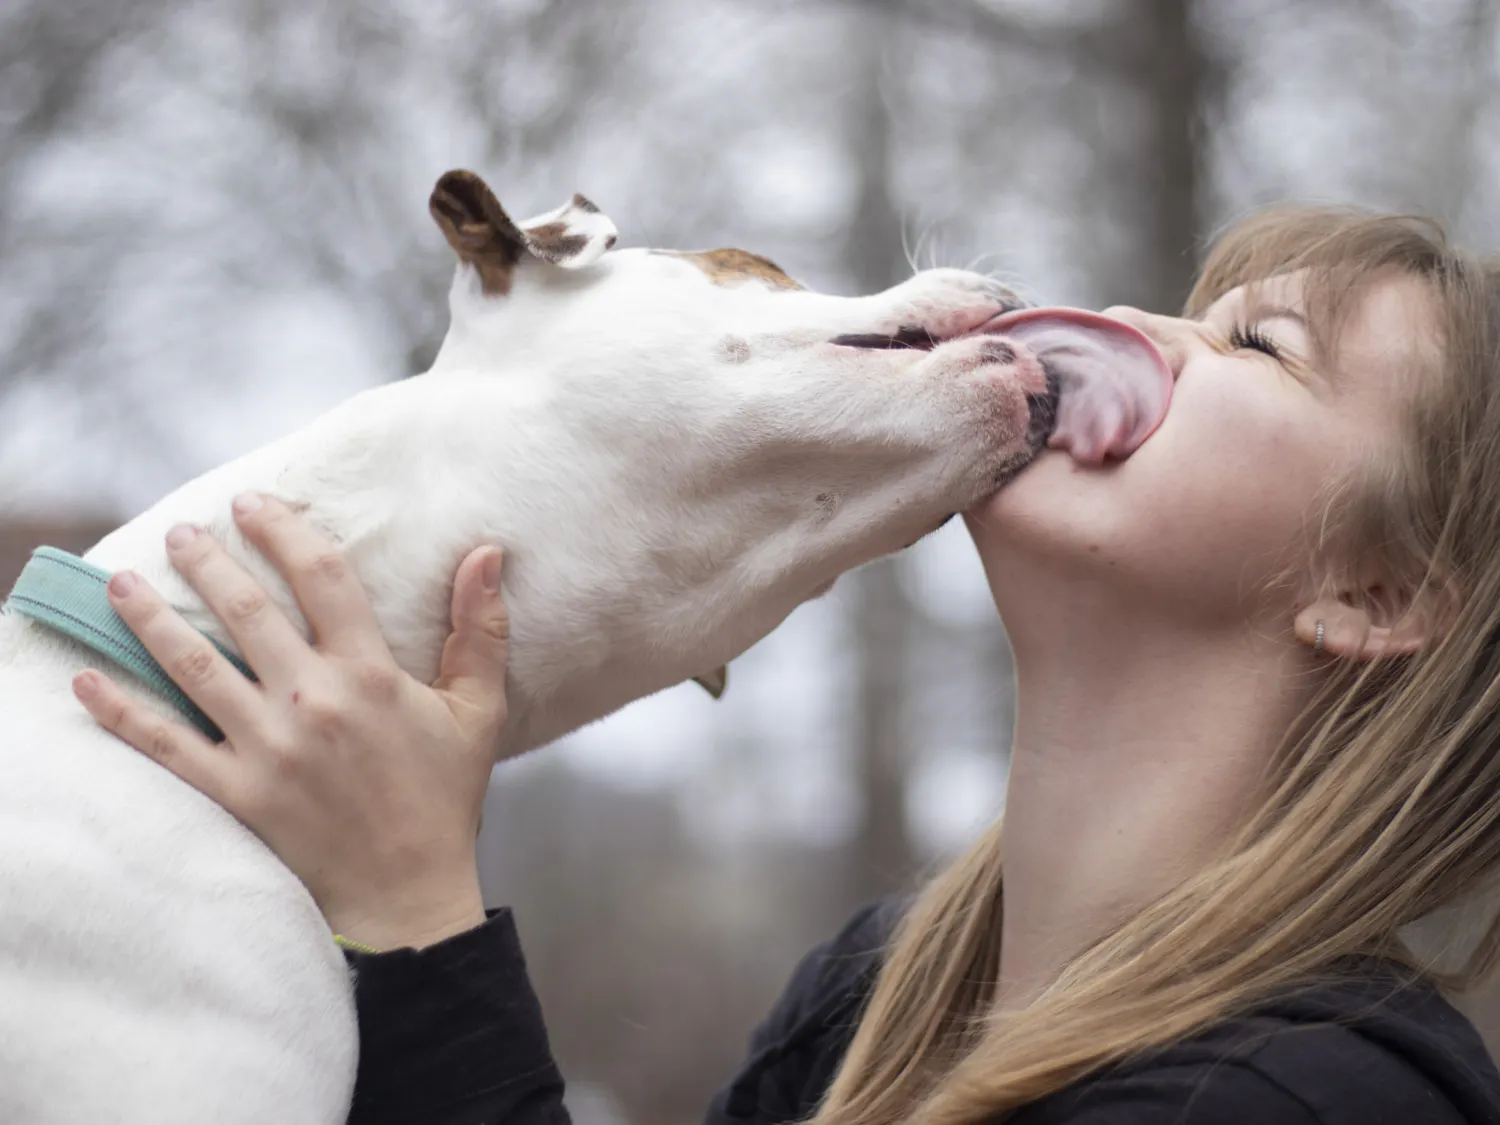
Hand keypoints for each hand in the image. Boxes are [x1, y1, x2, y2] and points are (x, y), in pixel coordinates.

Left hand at [71, 493, 510, 951]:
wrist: (407, 897)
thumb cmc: (444, 798)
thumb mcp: (477, 711)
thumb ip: (481, 630)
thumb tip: (487, 555)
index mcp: (369, 674)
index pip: (322, 578)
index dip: (284, 532)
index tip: (254, 505)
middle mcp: (311, 701)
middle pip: (246, 610)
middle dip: (206, 562)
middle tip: (181, 532)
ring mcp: (267, 748)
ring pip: (193, 665)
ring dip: (150, 618)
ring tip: (121, 583)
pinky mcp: (235, 792)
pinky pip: (164, 744)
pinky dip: (120, 710)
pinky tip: (86, 680)